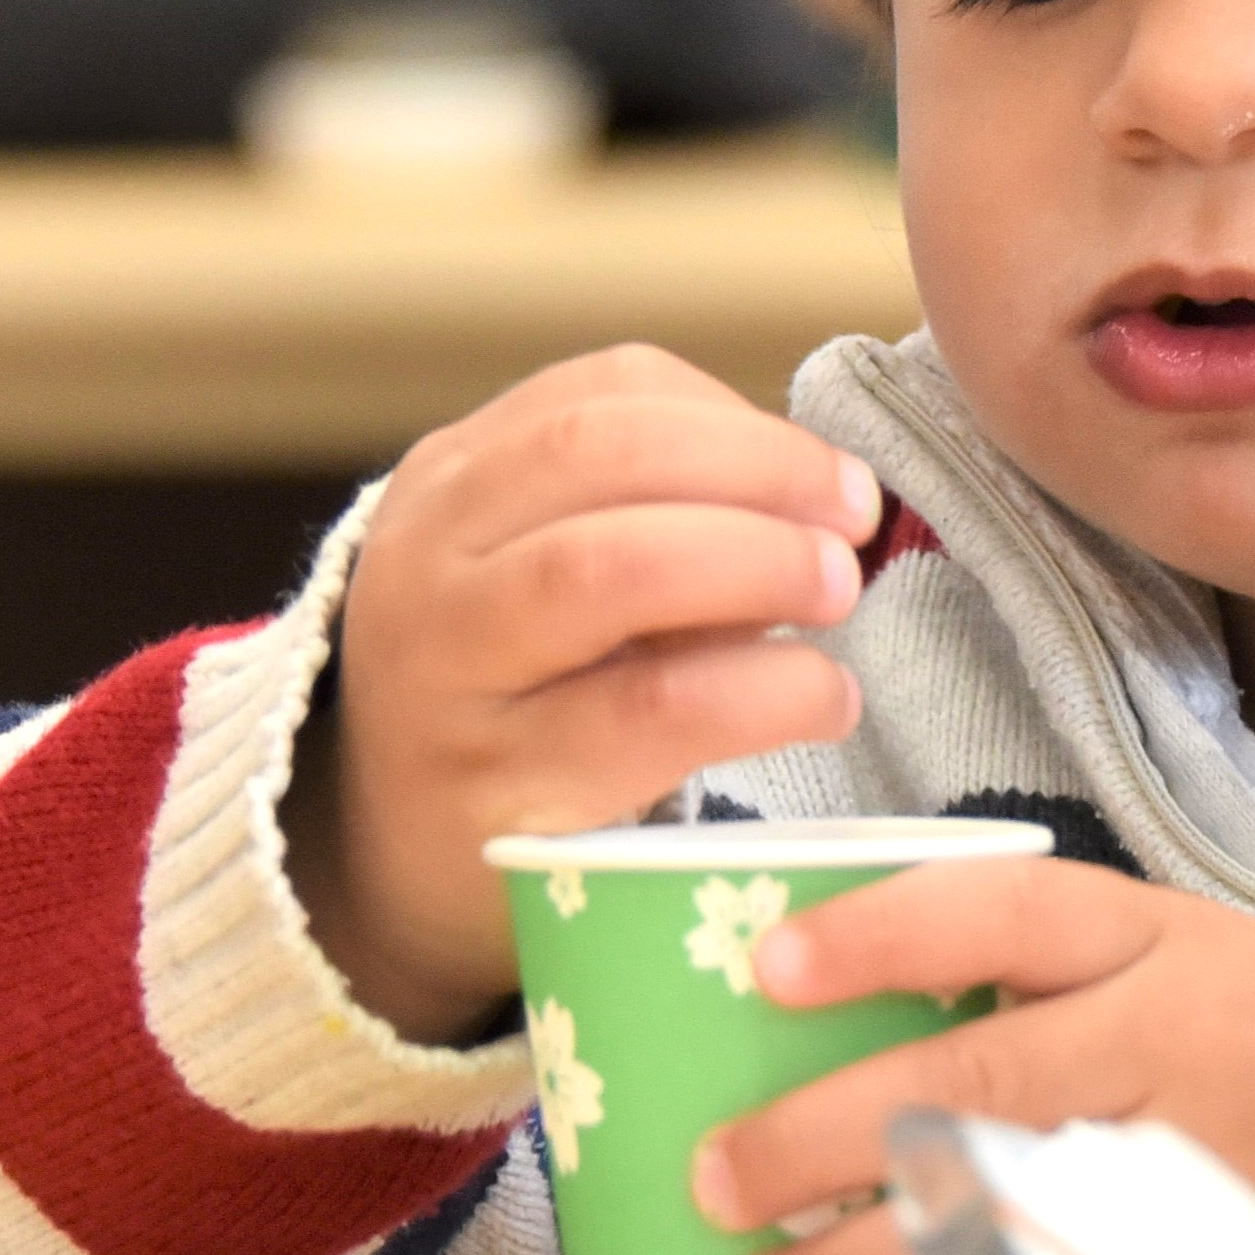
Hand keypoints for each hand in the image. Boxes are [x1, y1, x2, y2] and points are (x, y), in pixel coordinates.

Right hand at [297, 347, 886, 1043]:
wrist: (400, 860)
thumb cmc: (520, 697)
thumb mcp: (556, 579)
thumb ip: (665, 523)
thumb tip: (829, 504)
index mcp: (454, 478)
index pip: (604, 394)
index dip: (741, 423)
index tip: (833, 477)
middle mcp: (428, 555)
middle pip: (599, 453)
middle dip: (757, 472)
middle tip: (853, 525)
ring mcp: (447, 670)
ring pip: (608, 567)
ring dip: (754, 562)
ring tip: (838, 593)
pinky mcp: (495, 785)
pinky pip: (649, 710)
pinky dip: (764, 692)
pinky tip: (822, 700)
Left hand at [688, 858, 1254, 1254]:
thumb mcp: (1195, 960)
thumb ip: (1052, 978)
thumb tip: (845, 1014)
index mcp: (1173, 953)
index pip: (1005, 918)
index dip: (879, 936)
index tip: (769, 968)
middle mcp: (1178, 1060)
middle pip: (970, 1091)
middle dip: (821, 1140)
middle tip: (716, 1172)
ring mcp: (1191, 1190)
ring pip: (989, 1227)